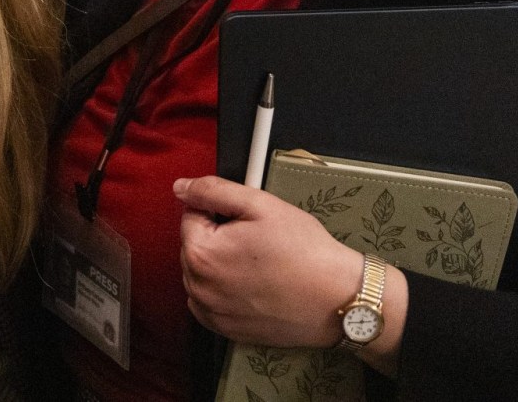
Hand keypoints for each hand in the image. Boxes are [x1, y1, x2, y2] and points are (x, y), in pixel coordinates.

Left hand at [176, 176, 357, 347]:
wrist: (335, 298)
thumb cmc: (304, 251)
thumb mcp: (260, 204)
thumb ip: (214, 191)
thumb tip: (182, 187)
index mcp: (201, 253)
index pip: (191, 215)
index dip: (221, 212)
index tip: (248, 222)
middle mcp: (198, 288)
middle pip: (194, 245)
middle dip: (218, 237)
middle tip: (258, 242)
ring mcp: (211, 313)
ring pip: (201, 273)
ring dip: (219, 263)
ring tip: (259, 264)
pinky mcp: (225, 330)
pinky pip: (209, 301)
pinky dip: (222, 290)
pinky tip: (252, 285)